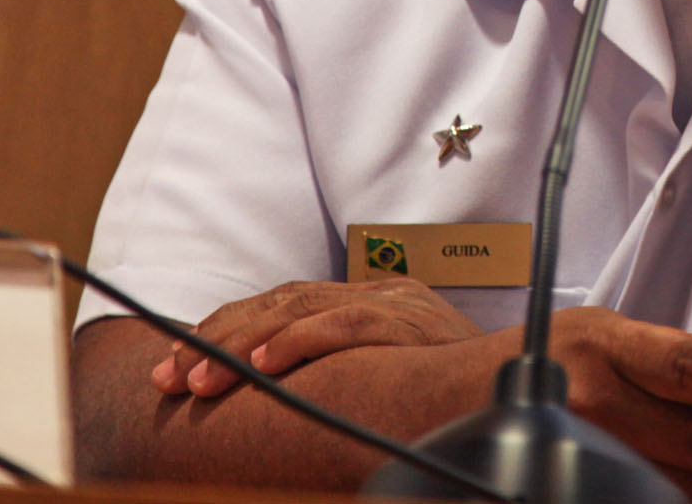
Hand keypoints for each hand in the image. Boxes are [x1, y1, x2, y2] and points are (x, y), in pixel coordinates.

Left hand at [154, 276, 481, 396]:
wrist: (521, 378)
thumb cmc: (452, 393)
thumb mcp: (387, 376)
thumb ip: (340, 372)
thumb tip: (271, 400)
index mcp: (366, 301)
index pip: (278, 304)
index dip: (222, 332)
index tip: (172, 367)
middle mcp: (376, 292)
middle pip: (278, 301)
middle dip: (214, 339)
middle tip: (170, 378)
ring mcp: (392, 302)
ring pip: (298, 308)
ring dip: (240, 345)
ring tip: (202, 379)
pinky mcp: (407, 319)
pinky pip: (342, 323)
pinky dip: (297, 341)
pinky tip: (262, 363)